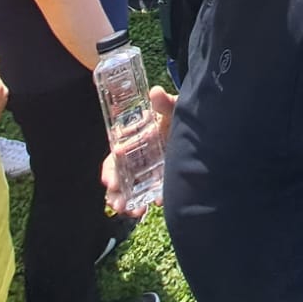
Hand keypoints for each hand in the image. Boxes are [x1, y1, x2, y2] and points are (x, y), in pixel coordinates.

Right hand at [103, 88, 177, 217]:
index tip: (110, 181)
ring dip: (127, 201)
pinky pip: (145, 193)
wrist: (193, 124)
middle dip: (116, 192)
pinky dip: (143, 202)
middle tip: (119, 203)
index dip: (110, 170)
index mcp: (132, 140)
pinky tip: (149, 207)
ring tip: (132, 211)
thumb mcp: (171, 108)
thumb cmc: (174, 114)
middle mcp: (135, 156)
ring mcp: (146, 169)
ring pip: (129, 188)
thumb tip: (155, 92)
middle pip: (119, 177)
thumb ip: (164, 103)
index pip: (115, 157)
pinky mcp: (158, 179)